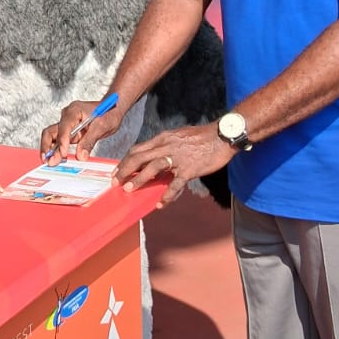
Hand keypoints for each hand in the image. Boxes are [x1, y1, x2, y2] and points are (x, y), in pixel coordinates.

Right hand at [41, 99, 122, 162]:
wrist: (112, 109)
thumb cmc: (108, 113)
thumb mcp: (101, 127)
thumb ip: (89, 141)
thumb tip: (80, 156)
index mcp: (74, 111)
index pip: (64, 127)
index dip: (62, 141)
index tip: (63, 153)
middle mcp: (67, 117)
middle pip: (51, 131)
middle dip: (48, 147)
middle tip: (49, 161)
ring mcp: (67, 125)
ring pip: (52, 137)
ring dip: (50, 150)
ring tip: (50, 162)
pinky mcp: (69, 132)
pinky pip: (59, 141)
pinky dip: (56, 150)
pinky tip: (56, 159)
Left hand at [114, 123, 230, 207]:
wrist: (222, 136)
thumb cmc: (201, 137)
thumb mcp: (178, 137)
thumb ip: (165, 146)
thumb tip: (153, 159)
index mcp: (163, 138)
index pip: (138, 149)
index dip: (124, 161)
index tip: (116, 172)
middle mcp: (167, 146)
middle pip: (139, 157)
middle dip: (125, 170)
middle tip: (116, 183)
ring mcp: (178, 157)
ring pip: (153, 167)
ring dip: (139, 179)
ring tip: (129, 190)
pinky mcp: (190, 168)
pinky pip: (176, 183)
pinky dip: (167, 194)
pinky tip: (161, 203)